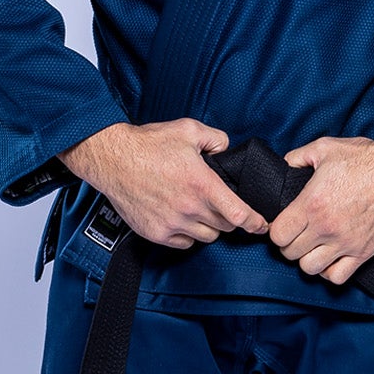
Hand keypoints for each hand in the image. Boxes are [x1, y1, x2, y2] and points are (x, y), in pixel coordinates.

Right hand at [58, 119, 269, 249]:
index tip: (261, 225)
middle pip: (224, 227)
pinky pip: (184, 243)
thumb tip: (226, 149)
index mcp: (202, 184)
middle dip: (229, 218)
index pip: (238, 214)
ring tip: (200, 210)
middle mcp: (189, 208)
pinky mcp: (156, 233)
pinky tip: (183, 219)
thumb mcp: (189, 129)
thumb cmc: (147, 144)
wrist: (112, 159)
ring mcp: (172, 223)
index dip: (255, 222)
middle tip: (222, 206)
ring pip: (206, 237)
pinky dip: (188, 235)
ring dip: (209, 227)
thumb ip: (216, 139)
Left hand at [269, 125, 373, 283]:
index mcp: (312, 203)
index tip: (283, 224)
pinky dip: (329, 271)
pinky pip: (337, 277)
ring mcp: (346, 242)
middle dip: (289, 244)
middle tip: (297, 233)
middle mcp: (327, 226)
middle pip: (290, 253)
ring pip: (310, 268)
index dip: (276, 230)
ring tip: (312, 246)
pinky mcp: (364, 252)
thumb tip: (283, 167)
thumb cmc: (366, 158)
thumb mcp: (324, 148)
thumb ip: (296, 158)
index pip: (278, 234)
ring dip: (307, 259)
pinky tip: (330, 257)